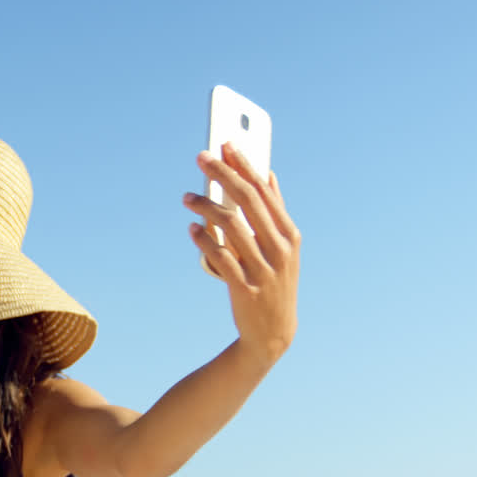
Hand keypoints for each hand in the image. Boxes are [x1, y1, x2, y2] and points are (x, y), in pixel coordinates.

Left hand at [185, 142, 300, 365]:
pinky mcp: (244, 288)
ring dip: (205, 206)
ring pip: (230, 227)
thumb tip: (267, 173)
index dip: (243, 164)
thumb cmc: (274, 281)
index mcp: (289, 234)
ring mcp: (263, 269)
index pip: (263, 190)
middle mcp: (279, 249)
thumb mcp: (284, 247)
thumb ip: (275, 211)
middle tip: (201, 157)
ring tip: (186, 198)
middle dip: (222, 174)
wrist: (274, 333)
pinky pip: (220, 257)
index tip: (224, 143)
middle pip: (246, 201)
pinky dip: (204, 240)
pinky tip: (192, 230)